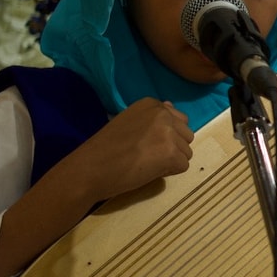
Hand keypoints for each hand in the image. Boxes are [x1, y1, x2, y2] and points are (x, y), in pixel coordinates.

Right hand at [65, 98, 192, 205]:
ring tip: (145, 162)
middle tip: (146, 155)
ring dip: (170, 160)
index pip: (179, 120)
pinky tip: (148, 170)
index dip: (165, 137)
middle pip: (186, 135)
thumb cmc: (106, 148)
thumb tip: (171, 105)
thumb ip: (153, 116)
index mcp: (152, 104)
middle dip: (172, 148)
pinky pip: (183, 165)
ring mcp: (169, 132)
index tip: (144, 143)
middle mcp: (163, 113)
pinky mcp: (171, 153)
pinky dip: (168, 172)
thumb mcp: (129, 121)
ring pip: (186, 152)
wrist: (90, 168)